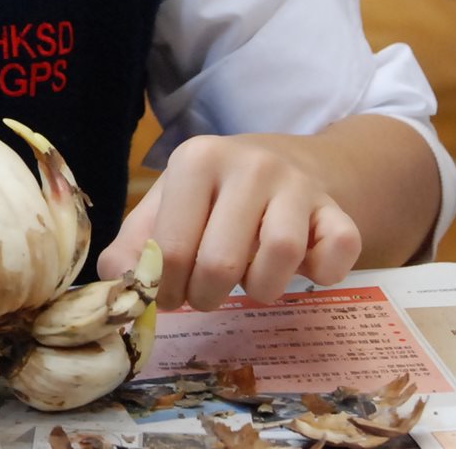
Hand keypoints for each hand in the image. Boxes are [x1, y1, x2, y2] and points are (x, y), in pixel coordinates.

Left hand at [97, 134, 361, 310]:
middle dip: (206, 296)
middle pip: (221, 262)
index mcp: (198, 159)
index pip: (169, 249)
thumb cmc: (217, 193)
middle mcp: (250, 164)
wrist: (292, 162)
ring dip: (260, 289)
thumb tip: (116, 282)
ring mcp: (299, 186)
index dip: (164, 289)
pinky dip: (321, 276)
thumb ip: (135, 244)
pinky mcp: (339, 210)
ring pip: (279, 257)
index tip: (168, 293)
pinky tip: (303, 268)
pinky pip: (336, 257)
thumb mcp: (168, 204)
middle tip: (204, 294)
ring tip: (249, 279)